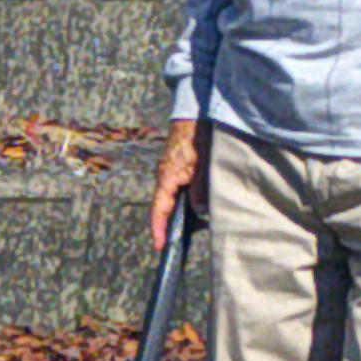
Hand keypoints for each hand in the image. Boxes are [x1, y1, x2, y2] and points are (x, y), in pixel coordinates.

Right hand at [148, 118, 207, 248]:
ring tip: (198, 224)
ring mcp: (170, 173)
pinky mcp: (178, 169)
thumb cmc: (196, 137)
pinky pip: (179, 190)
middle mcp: (165, 178)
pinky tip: (201, 204)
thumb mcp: (202, 165)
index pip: (158, 209)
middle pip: (165, 207)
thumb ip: (199, 189)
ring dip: (183, 211)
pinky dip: (187, 200)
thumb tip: (199, 211)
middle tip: (181, 241)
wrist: (194, 114)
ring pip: (174, 199)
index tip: (159, 246)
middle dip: (172, 225)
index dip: (158, 229)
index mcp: (166, 178)